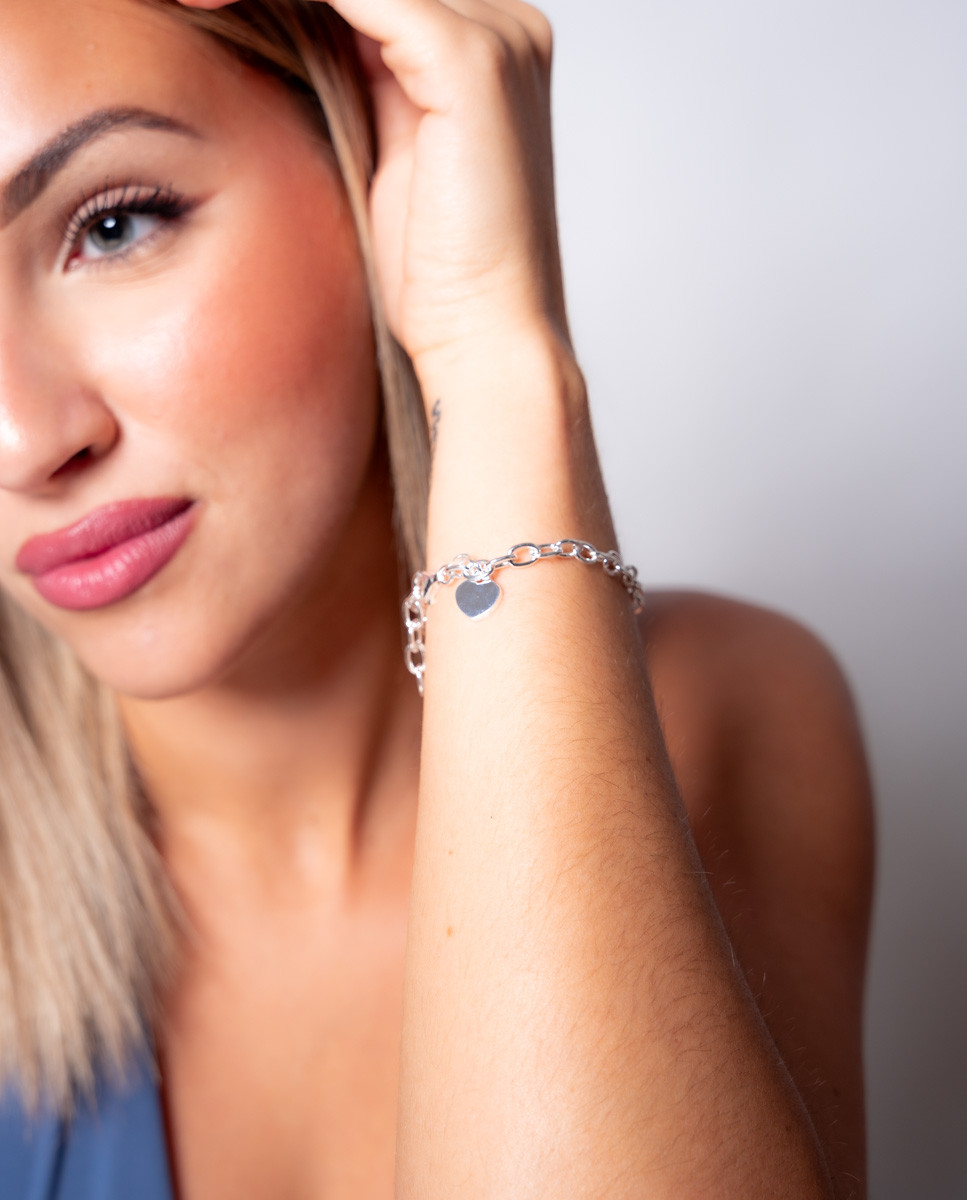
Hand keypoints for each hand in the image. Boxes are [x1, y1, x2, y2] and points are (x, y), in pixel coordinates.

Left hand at [176, 0, 565, 389]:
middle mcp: (505, 26)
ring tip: (193, 0)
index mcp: (488, 47)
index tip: (204, 4)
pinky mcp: (470, 62)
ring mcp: (496, 37)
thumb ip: (360, 82)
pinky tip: (213, 2)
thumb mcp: (385, 157)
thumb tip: (293, 29)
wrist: (480, 342)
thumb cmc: (435, 279)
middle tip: (191, 0)